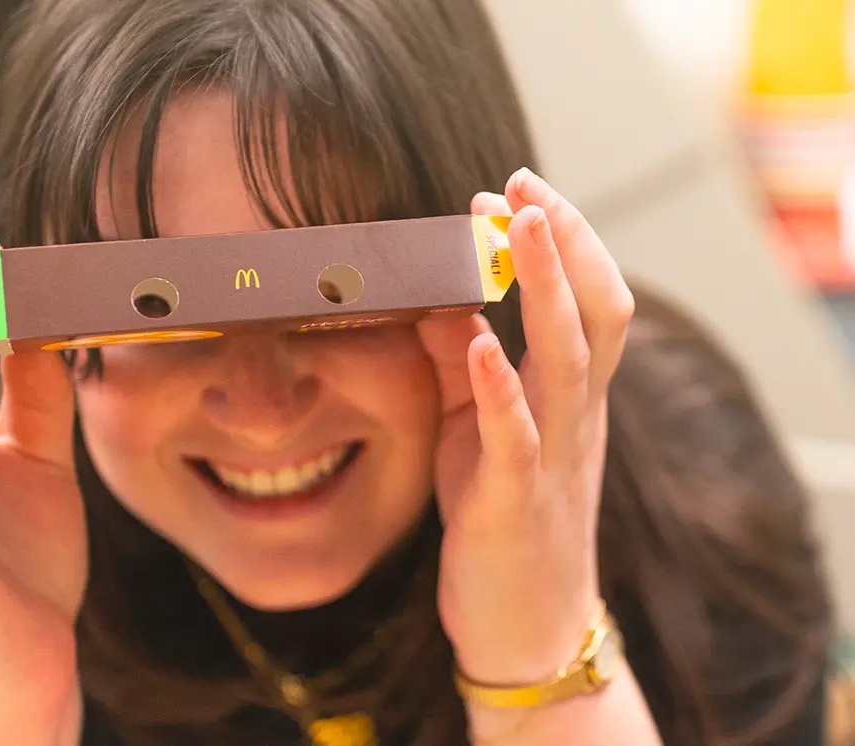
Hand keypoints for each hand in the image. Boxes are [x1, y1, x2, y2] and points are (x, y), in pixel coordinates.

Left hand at [420, 168, 634, 684]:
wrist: (524, 621)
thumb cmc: (502, 515)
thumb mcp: (479, 428)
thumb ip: (463, 365)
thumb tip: (435, 300)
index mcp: (571, 396)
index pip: (589, 300)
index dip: (563, 241)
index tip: (516, 189)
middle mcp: (577, 416)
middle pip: (597, 312)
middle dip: (565, 241)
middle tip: (521, 183)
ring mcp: (554, 455)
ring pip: (569, 358)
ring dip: (545, 287)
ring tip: (517, 226)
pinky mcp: (515, 498)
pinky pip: (516, 435)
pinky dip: (500, 384)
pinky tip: (478, 342)